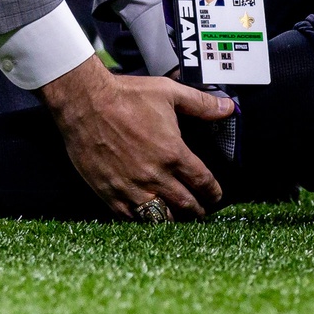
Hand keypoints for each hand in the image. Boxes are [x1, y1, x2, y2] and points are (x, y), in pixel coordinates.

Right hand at [39, 60, 233, 220]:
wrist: (85, 103)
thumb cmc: (127, 96)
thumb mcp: (170, 92)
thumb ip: (201, 104)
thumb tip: (228, 107)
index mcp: (173, 153)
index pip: (202, 182)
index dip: (213, 192)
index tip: (215, 195)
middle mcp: (154, 175)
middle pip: (185, 205)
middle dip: (198, 210)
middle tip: (201, 211)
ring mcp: (131, 187)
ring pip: (161, 217)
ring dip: (174, 219)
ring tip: (179, 217)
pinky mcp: (109, 192)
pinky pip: (131, 218)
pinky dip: (144, 221)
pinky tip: (149, 217)